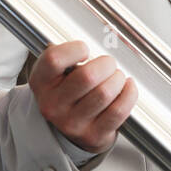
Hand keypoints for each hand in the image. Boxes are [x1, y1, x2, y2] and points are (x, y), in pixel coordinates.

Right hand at [29, 40, 137, 154]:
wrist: (66, 130)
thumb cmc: (67, 92)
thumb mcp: (58, 72)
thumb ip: (68, 54)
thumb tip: (98, 35)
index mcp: (42, 83)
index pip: (54, 59)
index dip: (75, 49)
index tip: (85, 49)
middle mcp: (53, 105)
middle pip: (87, 76)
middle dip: (106, 64)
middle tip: (109, 64)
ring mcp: (72, 123)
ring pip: (105, 93)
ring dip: (118, 79)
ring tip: (116, 77)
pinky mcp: (93, 136)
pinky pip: (119, 110)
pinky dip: (129, 93)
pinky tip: (127, 87)